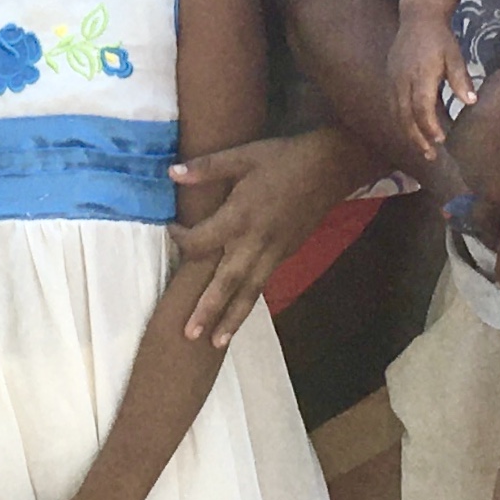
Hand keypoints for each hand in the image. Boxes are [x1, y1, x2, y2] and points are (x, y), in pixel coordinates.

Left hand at [169, 130, 355, 345]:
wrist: (329, 168)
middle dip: (208, 310)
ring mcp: (274, 252)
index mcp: (239, 217)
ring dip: (232, 319)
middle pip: (227, 283)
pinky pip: (263, 283)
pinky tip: (239, 314)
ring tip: (216, 343)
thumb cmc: (283, 159)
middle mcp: (255, 242)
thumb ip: (207, 168)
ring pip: (249, 291)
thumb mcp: (242, 156)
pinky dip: (250, 301)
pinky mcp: (286, 254)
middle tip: (189, 335)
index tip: (170, 231)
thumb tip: (171, 173)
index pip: (202, 242)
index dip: (181, 240)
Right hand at [388, 9, 474, 163]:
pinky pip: (393, 106)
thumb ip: (460, 79)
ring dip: (409, 133)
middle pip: (405, 116)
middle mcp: (402, 80)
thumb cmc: (440, 38)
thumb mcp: (454, 56)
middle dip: (417, 138)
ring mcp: (393, 80)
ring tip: (423, 149)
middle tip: (430, 155)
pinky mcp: (390, 79)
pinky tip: (413, 130)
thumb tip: (471, 102)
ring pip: (397, 114)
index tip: (440, 140)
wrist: (417, 18)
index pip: (422, 107)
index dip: (429, 126)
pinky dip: (402, 121)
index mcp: (420, 75)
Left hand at [442, 60, 499, 286]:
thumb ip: (486, 99)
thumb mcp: (498, 83)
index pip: (463, 160)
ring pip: (487, 226)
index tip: (490, 167)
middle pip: (474, 194)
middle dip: (483, 200)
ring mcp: (497, 198)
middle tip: (494, 207)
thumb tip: (485, 98)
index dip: (479, 166)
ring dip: (491, 236)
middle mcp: (472, 174)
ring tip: (496, 244)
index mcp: (462, 141)